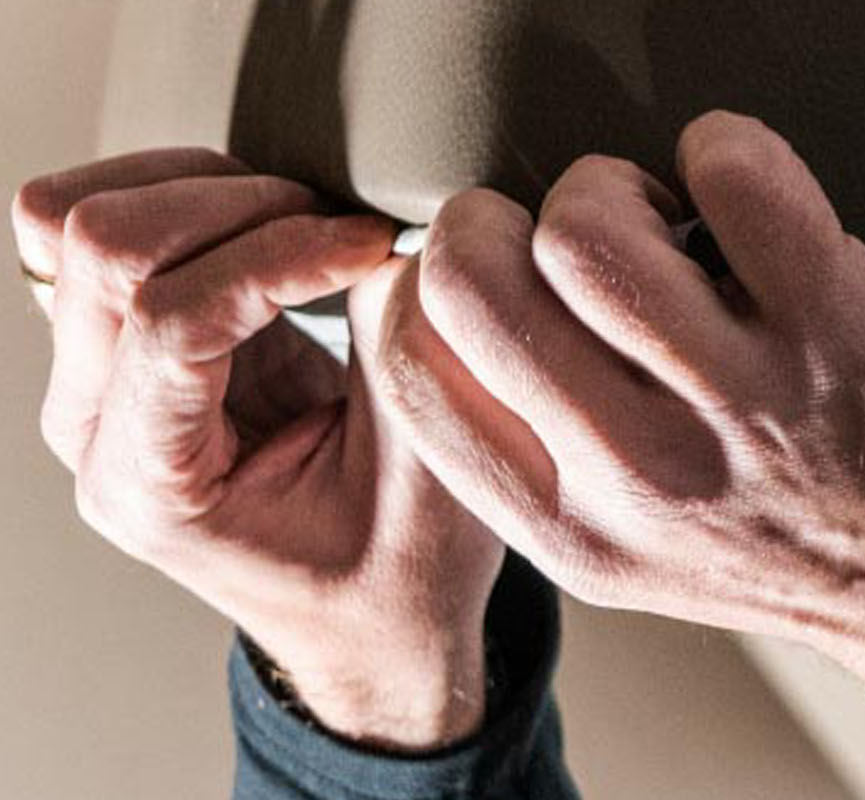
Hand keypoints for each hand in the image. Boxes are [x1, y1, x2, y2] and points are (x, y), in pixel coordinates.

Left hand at [12, 150, 502, 749]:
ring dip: (204, 191)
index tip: (375, 248)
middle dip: (235, 209)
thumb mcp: (431, 478)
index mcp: (154, 487)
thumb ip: (403, 352)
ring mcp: (99, 380)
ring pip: (76, 219)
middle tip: (340, 235)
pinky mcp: (131, 339)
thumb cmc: (398, 571)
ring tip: (307, 228)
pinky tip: (285, 234)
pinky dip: (204, 198)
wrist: (367, 621)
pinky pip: (118, 226)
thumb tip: (395, 234)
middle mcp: (96, 429)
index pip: (171, 321)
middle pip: (92, 248)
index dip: (279, 258)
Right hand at [373, 111, 864, 688]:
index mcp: (574, 532)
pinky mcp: (839, 328)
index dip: (426, 284)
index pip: (408, 371)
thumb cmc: (831, 552)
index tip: (490, 268)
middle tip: (578, 230)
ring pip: (586, 233)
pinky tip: (753, 188)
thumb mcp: (659, 554)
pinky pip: (736, 179)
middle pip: (471, 283)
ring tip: (675, 217)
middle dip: (506, 215)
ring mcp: (740, 401)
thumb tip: (497, 324)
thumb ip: (565, 463)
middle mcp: (640, 476)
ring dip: (619, 186)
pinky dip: (732, 151)